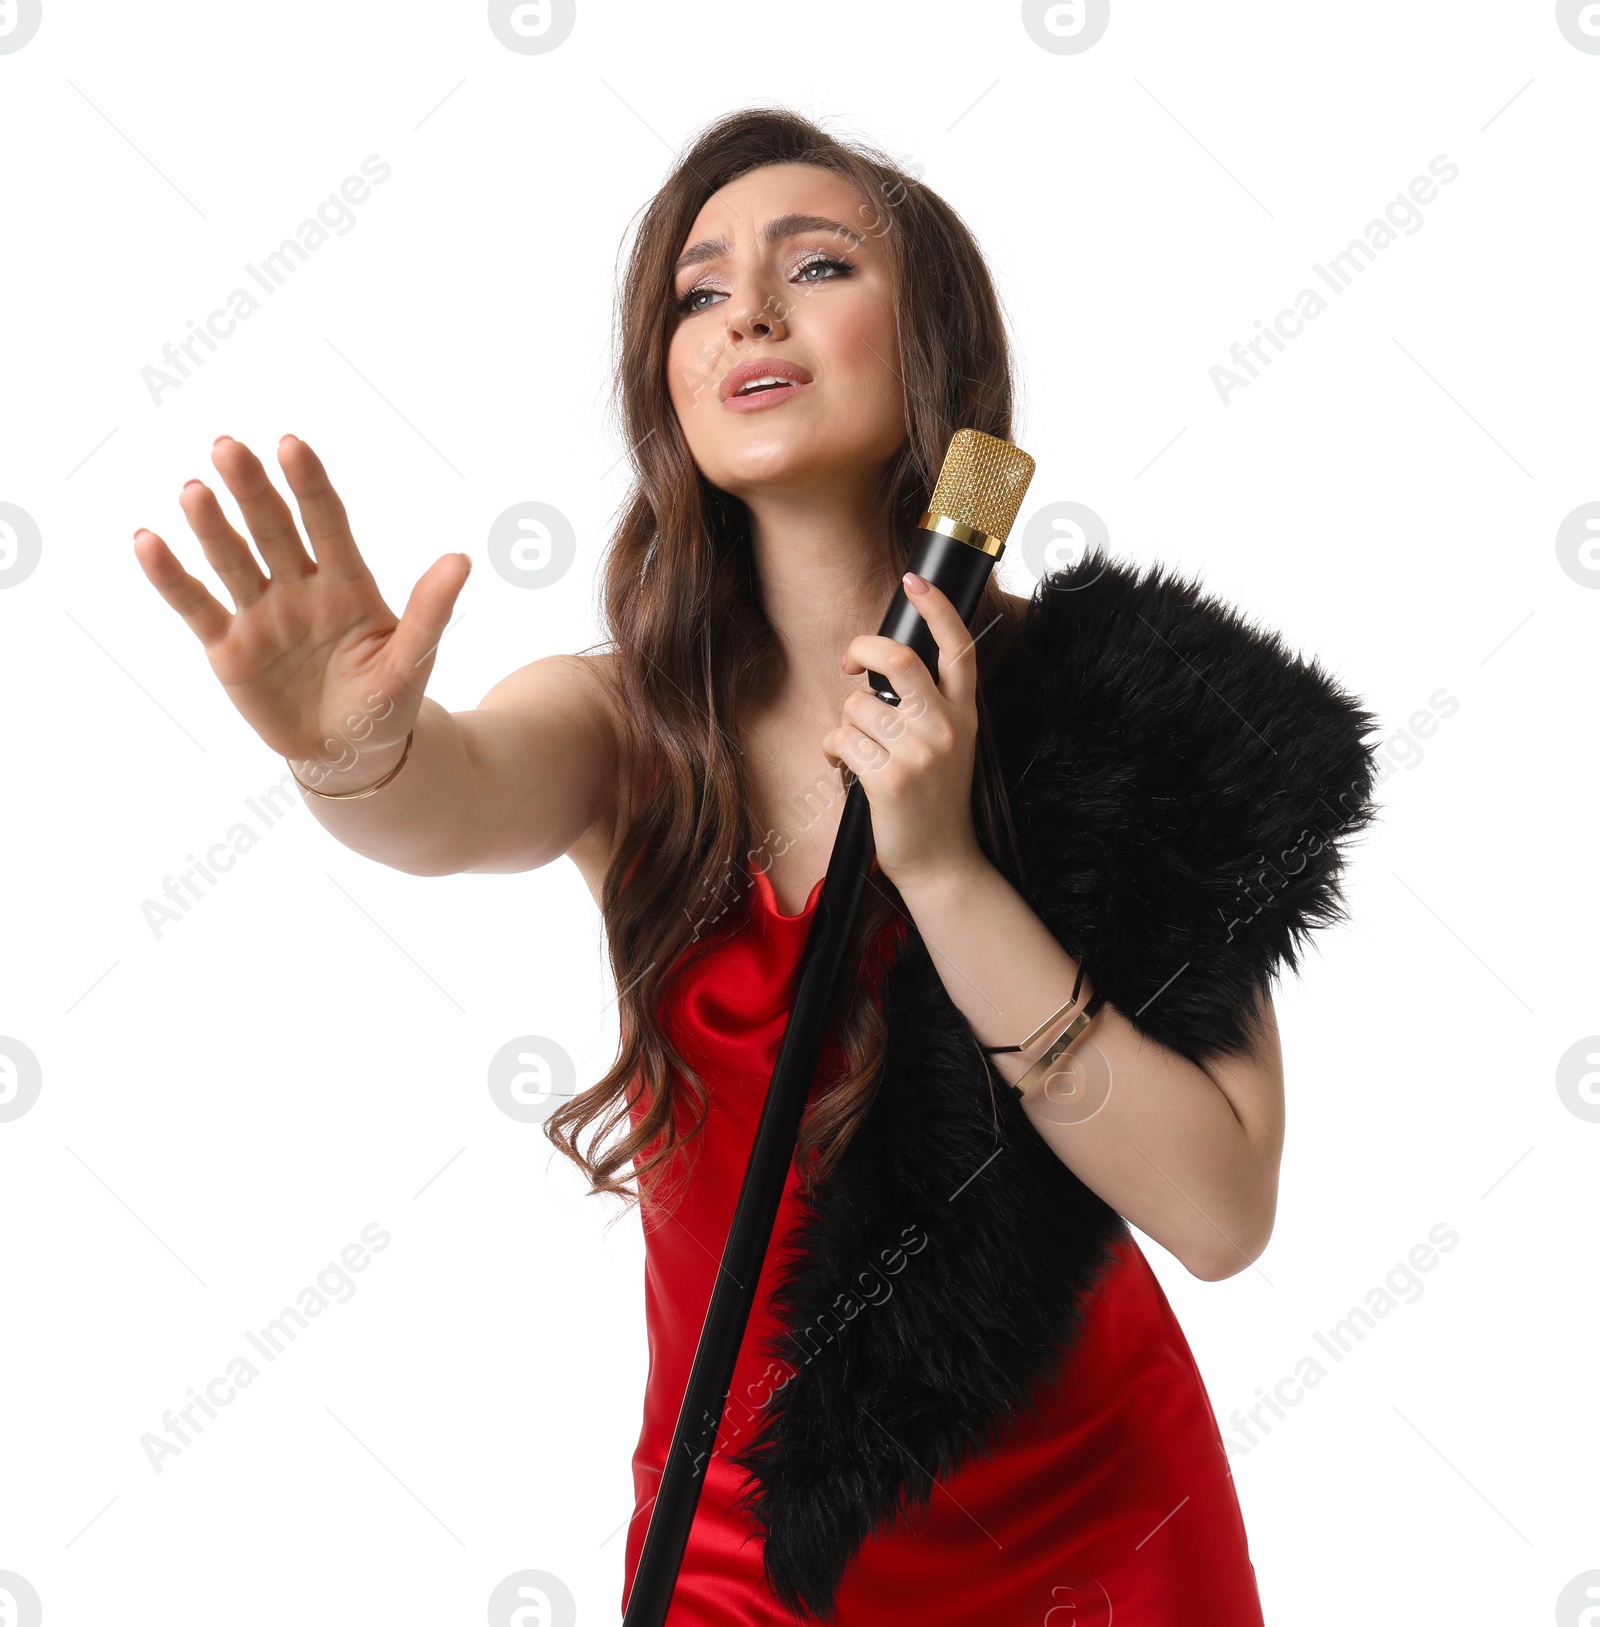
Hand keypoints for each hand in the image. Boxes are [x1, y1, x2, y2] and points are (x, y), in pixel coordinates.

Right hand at [132, 435, 469, 785]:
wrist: (350, 753)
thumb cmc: (388, 703)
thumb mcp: (412, 661)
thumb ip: (430, 612)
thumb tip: (461, 560)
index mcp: (347, 584)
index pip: (327, 524)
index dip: (309, 486)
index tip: (291, 445)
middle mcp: (299, 588)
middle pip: (273, 530)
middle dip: (252, 490)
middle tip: (229, 447)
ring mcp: (261, 614)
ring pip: (233, 560)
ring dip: (212, 526)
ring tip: (194, 490)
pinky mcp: (229, 647)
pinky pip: (196, 606)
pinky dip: (171, 576)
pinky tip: (148, 541)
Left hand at [822, 571, 987, 893]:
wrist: (942, 861)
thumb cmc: (935, 801)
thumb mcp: (950, 746)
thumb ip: (930, 707)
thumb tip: (884, 668)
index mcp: (964, 715)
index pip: (958, 648)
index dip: (936, 607)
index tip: (916, 580)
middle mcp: (946, 728)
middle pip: (900, 659)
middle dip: (864, 650)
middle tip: (850, 664)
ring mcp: (918, 753)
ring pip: (857, 706)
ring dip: (844, 725)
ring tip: (856, 750)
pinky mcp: (888, 779)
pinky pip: (841, 740)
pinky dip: (833, 752)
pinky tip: (845, 768)